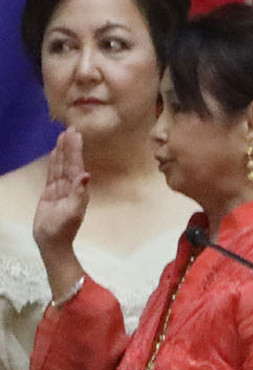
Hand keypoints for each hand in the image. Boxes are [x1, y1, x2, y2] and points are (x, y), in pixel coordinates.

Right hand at [33, 128, 89, 255]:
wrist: (52, 242)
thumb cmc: (64, 229)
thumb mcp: (73, 211)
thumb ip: (80, 193)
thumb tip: (86, 175)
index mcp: (78, 189)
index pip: (76, 165)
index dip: (76, 150)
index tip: (77, 135)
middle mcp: (71, 186)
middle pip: (69, 162)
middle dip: (70, 146)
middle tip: (71, 128)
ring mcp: (60, 189)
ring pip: (61, 165)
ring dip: (62, 151)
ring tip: (63, 136)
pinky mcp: (50, 193)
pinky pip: (52, 174)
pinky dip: (53, 162)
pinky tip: (54, 153)